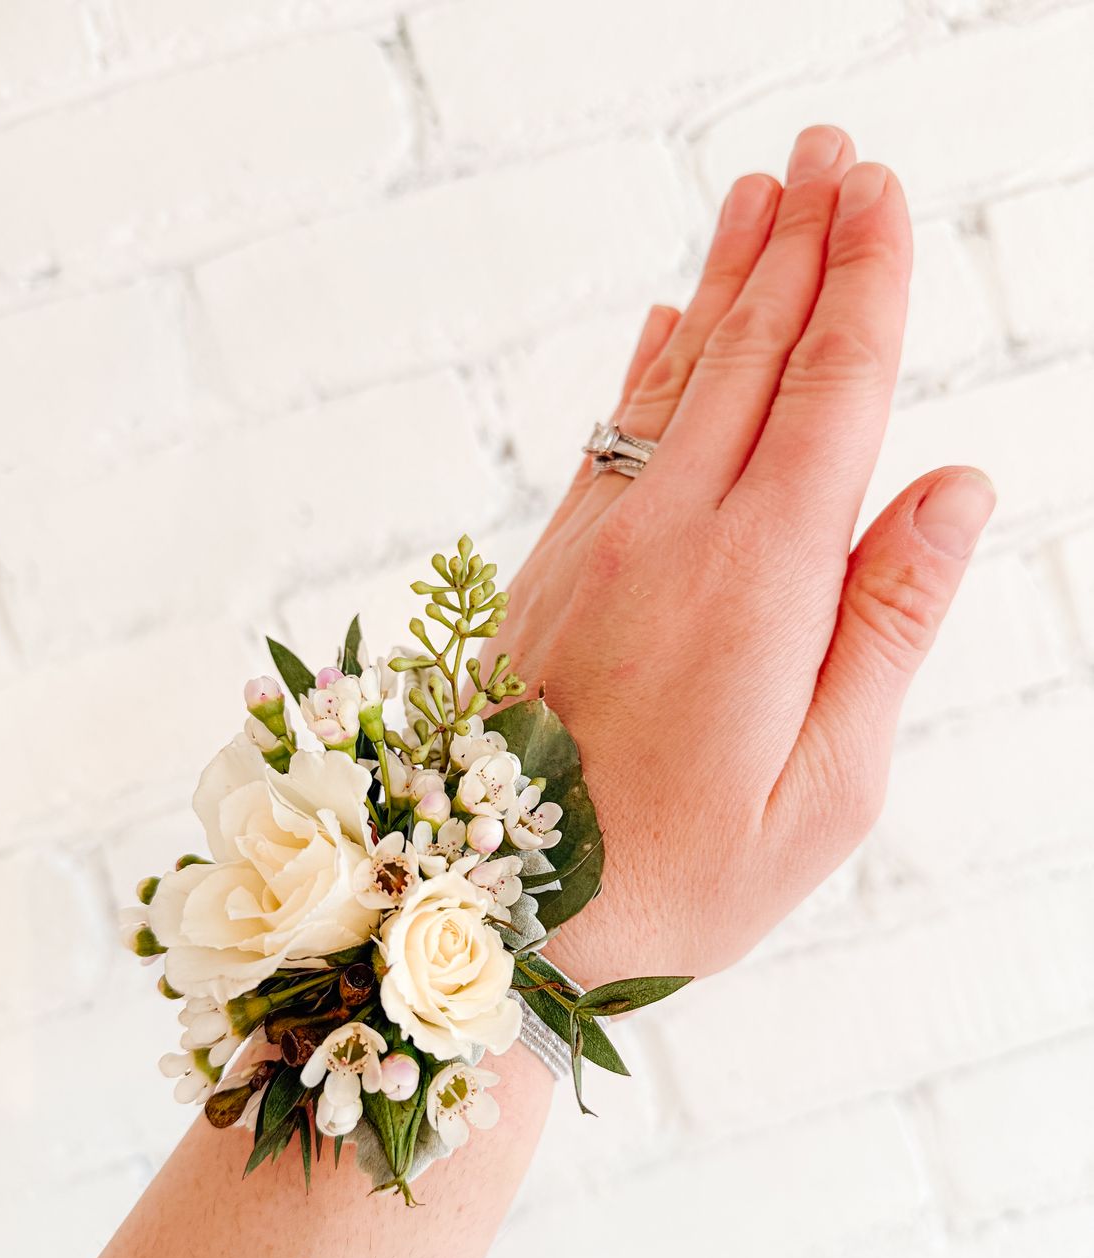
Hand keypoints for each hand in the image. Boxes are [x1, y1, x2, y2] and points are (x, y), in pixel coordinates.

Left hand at [490, 125, 993, 983]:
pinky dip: (651, 364)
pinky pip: (613, 434)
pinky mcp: (552, 566)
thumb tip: (955, 487)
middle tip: (832, 148)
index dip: (865, 284)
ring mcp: (599, 542)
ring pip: (677, 378)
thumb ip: (888, 625)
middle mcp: (671, 536)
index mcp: (759, 585)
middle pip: (752, 354)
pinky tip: (669, 316)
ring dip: (728, 277)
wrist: (496, 914)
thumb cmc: (679, 876)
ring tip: (761, 190)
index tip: (885, 193)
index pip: (833, 394)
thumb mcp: (825, 788)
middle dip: (802, 241)